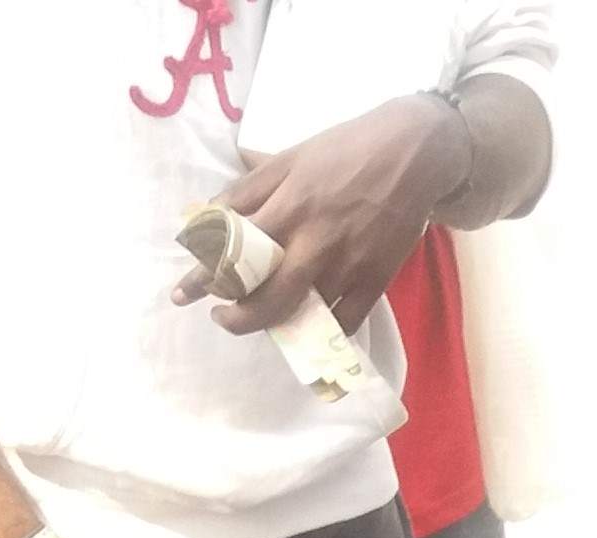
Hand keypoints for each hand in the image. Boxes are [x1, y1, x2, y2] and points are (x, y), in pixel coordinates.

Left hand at [177, 93, 467, 336]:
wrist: (413, 152)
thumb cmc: (345, 149)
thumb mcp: (289, 158)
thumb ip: (249, 189)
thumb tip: (211, 215)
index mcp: (289, 206)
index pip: (235, 252)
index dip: (204, 278)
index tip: (183, 294)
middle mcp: (316, 241)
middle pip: (268, 299)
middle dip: (237, 318)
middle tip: (223, 315)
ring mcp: (349, 264)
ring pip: (305, 314)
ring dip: (276, 322)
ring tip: (262, 314)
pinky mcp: (377, 278)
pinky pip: (346, 321)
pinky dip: (323, 328)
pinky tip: (309, 322)